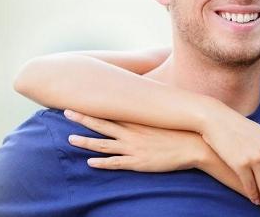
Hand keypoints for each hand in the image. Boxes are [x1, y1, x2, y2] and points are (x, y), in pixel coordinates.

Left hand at [63, 109, 208, 172]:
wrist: (194, 145)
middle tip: (65, 110)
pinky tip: (89, 163)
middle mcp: (131, 131)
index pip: (110, 109)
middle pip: (101, 123)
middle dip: (82, 117)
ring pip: (103, 144)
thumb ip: (151, 107)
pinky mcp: (137, 162)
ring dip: (86, 141)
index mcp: (137, 119)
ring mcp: (133, 147)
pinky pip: (115, 163)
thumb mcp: (163, 114)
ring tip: (70, 138)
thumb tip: (145, 96)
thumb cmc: (180, 129)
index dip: (94, 104)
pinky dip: (101, 163)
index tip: (80, 96)